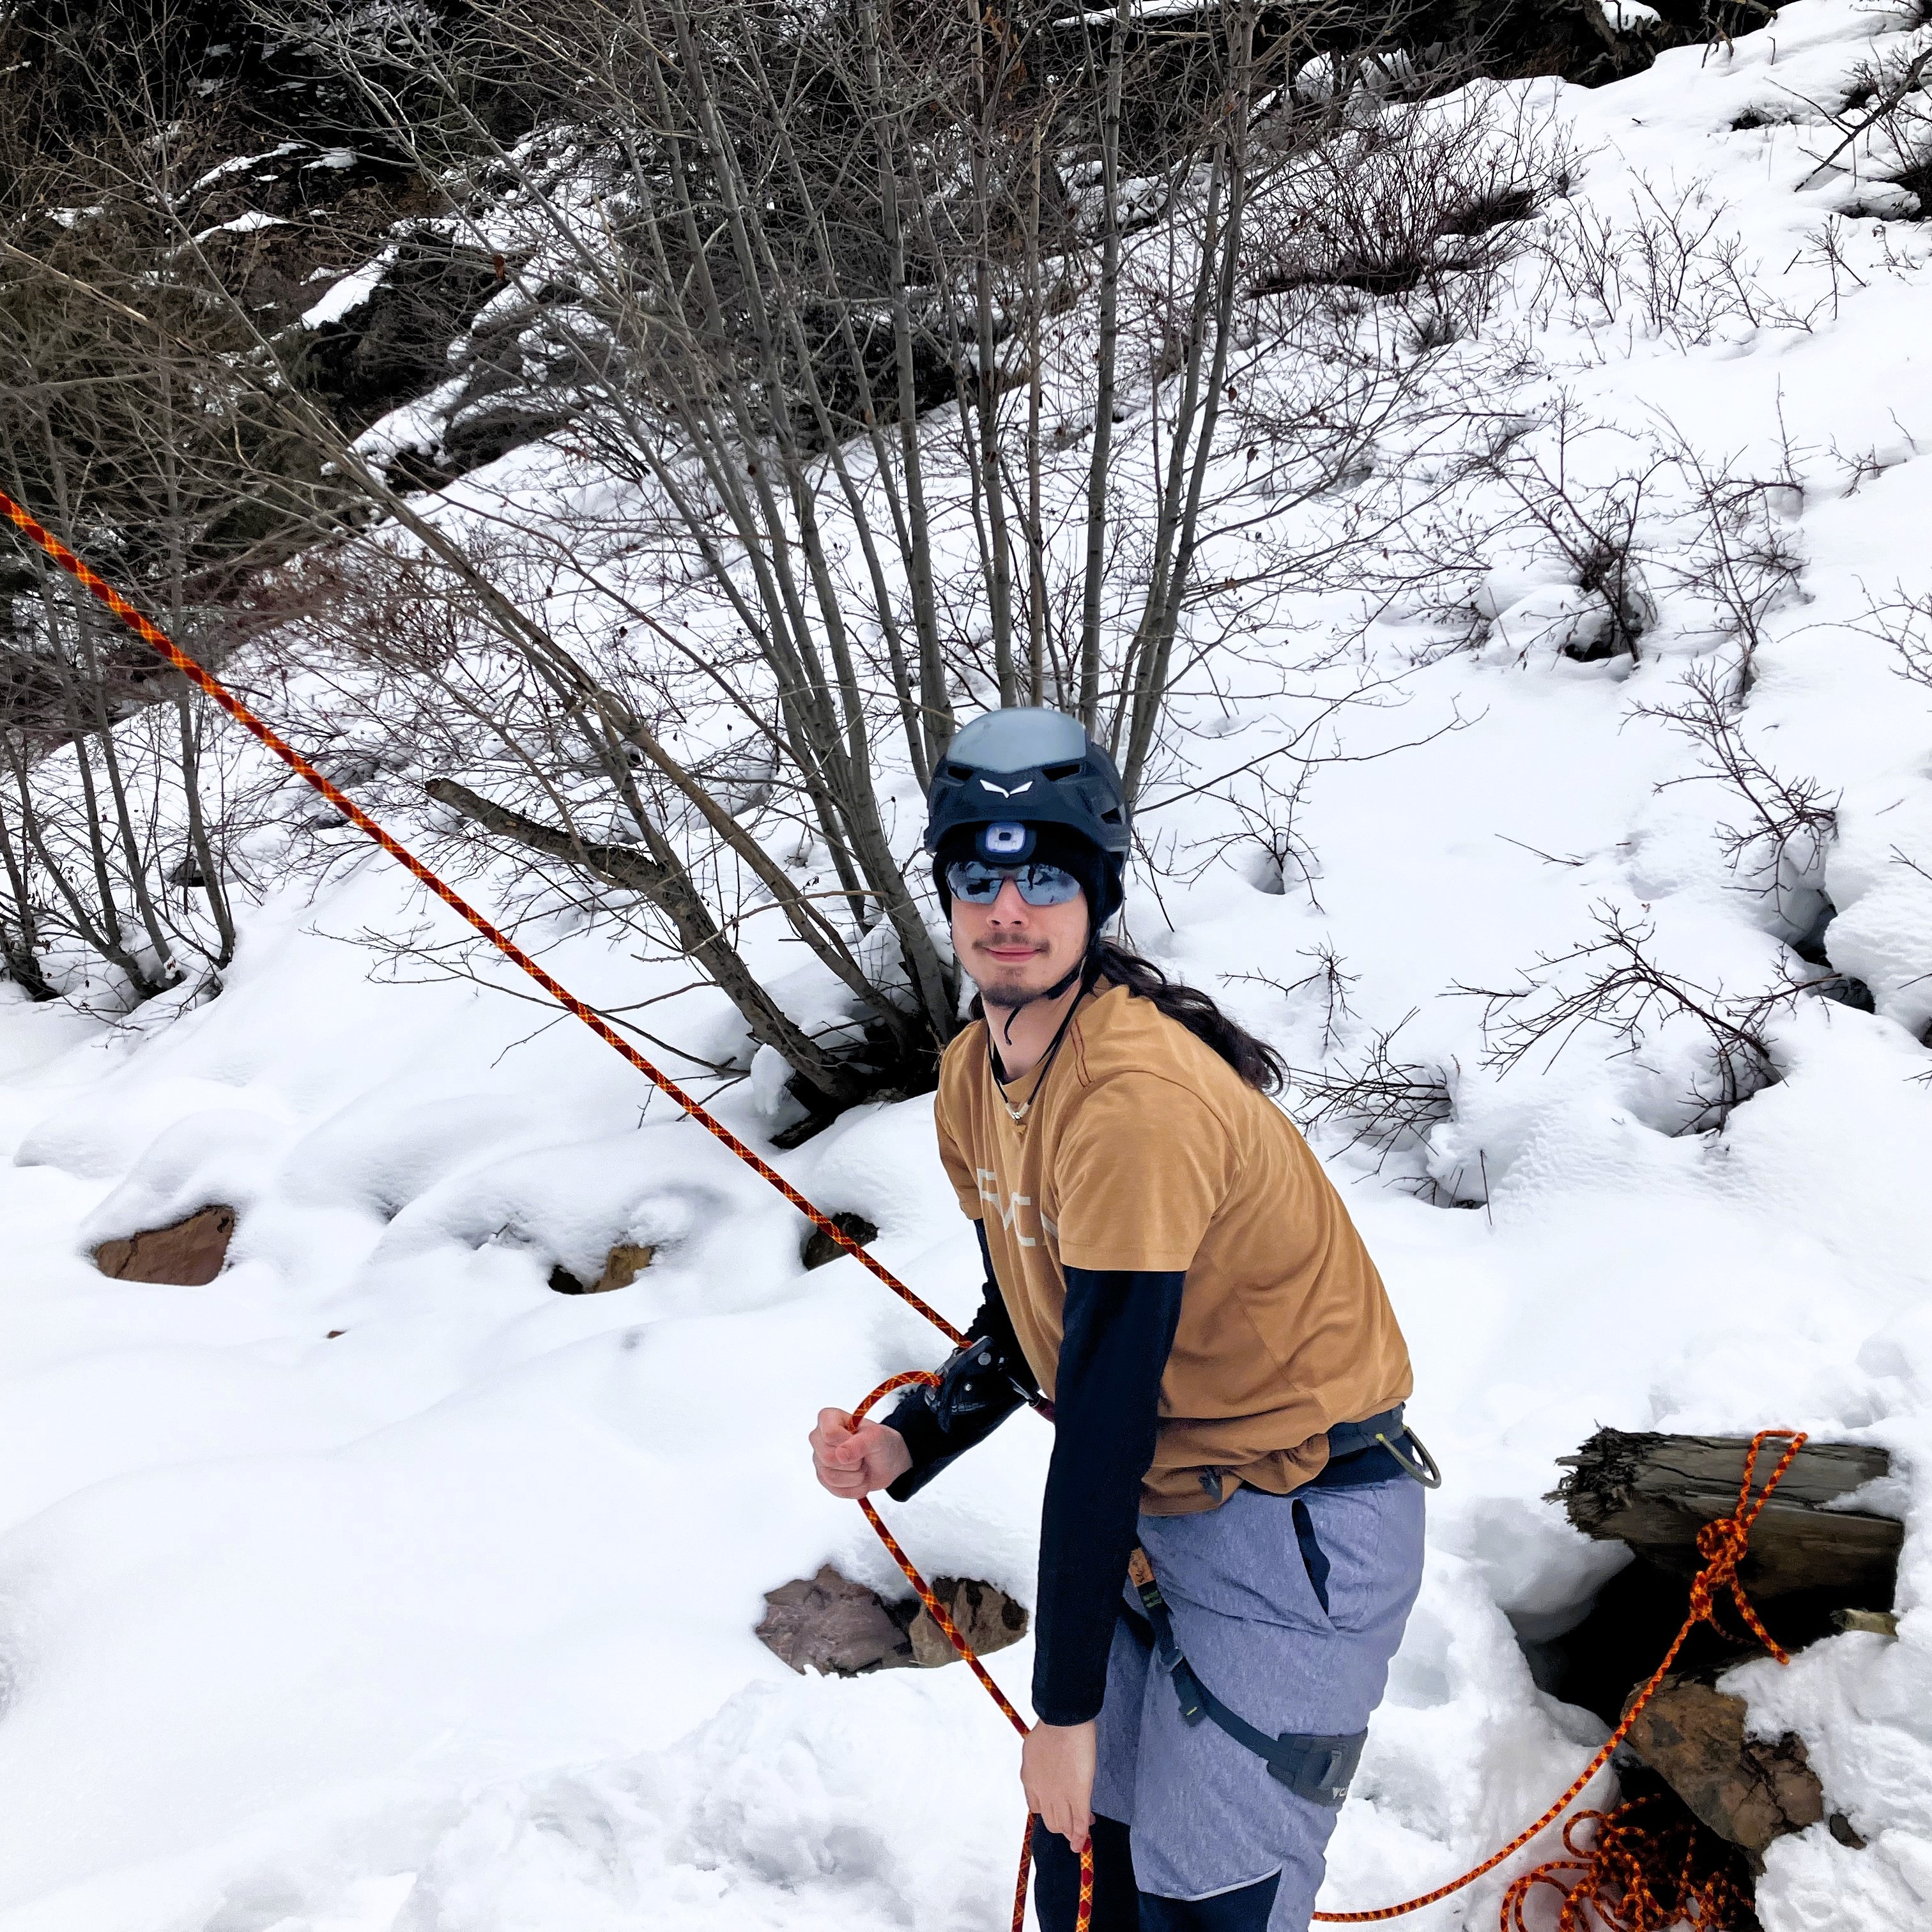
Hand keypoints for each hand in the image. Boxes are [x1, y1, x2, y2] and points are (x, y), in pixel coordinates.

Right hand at [810, 1407, 913, 1498]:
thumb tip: (841, 1455)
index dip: (848, 1442)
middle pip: (828, 1458)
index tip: (860, 1440)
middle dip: (854, 1462)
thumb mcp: (878, 1437)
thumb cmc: (882, 1443)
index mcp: (828, 1418)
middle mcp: (819, 1438)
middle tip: (864, 1456)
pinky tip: (861, 1479)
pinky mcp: (824, 1479)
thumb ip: (860, 1443)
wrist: (888, 1463)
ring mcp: (819, 1460)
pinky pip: (835, 1491)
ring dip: (856, 1477)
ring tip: (864, 1467)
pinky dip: (855, 1489)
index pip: (830, 1434)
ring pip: (831, 1477)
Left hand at [1022, 1720, 1096, 1852]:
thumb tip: (1045, 1764)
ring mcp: (1061, 1796)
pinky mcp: (1079, 1796)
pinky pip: (1080, 1822)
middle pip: (1050, 1820)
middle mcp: (1042, 1793)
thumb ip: (1038, 1762)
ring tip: (1077, 1836)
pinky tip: (1081, 1843)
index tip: (1057, 1807)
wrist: (1063, 1722)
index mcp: (1030, 1779)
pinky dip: (1080, 1835)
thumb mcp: (1034, 1747)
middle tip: (1071, 1824)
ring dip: (1071, 1833)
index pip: (1036, 1806)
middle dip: (1060, 1826)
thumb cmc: (1051, 1726)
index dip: (1048, 1810)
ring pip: (1064, 1825)